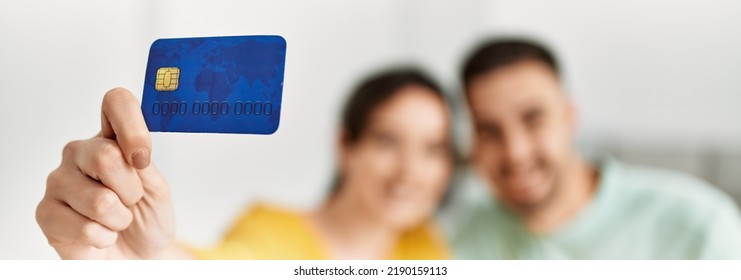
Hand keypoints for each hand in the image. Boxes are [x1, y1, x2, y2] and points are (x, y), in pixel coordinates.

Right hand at [37, 88, 177, 258]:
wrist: (138, 255)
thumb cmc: (147, 218)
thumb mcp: (158, 188)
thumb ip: (144, 165)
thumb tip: (133, 152)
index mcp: (110, 138)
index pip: (116, 103)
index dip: (132, 127)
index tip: (143, 158)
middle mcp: (80, 153)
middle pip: (105, 155)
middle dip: (130, 190)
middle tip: (131, 201)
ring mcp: (59, 181)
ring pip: (99, 199)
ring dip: (120, 219)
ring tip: (116, 220)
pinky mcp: (46, 212)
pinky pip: (86, 227)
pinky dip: (104, 237)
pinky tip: (101, 235)